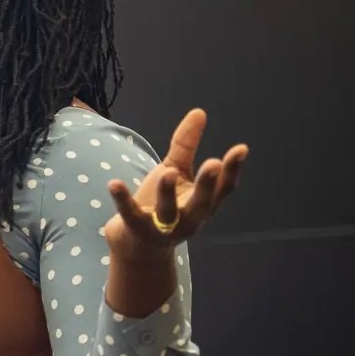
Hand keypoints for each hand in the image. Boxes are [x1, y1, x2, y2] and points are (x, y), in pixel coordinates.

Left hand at [107, 108, 248, 252]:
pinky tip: (114, 183)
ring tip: (166, 172)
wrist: (137, 243)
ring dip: (168, 192)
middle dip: (207, 184)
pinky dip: (123, 199)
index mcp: (203, 203)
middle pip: (202, 202)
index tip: (240, 149)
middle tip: (213, 162)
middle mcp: (190, 218)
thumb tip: (199, 111)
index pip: (223, 188)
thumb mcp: (176, 171)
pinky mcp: (137, 229)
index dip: (232, 170)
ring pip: (168, 211)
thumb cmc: (163, 202)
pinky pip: (130, 214)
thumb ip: (186, 145)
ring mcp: (164, 227)